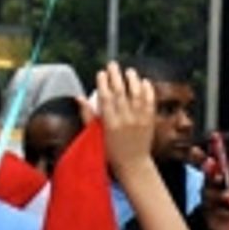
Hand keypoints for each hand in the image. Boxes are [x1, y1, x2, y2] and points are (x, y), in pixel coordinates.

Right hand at [95, 62, 155, 178]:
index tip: (101, 73)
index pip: (105, 96)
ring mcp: (139, 119)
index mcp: (109, 123)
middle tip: (113, 65)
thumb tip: (78, 97)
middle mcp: (125, 119)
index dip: (103, 82)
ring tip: (129, 72)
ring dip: (133, 79)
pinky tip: (144, 82)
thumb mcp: (95, 135)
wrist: (133, 164)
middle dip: (116, 75)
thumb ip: (87, 115)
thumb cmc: (111, 151)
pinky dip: (147, 89)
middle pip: (120, 91)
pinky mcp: (150, 120)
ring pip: (136, 93)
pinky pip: (149, 101)